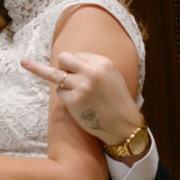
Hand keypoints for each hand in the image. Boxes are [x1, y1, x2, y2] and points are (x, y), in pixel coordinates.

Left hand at [20, 51, 143, 146]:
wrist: (123, 124)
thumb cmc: (115, 100)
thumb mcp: (111, 75)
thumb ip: (92, 65)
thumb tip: (67, 62)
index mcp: (103, 63)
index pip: (77, 55)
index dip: (76, 65)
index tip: (81, 73)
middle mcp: (92, 72)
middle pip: (63, 58)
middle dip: (62, 66)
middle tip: (67, 77)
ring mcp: (82, 86)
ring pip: (57, 75)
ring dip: (62, 83)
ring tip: (69, 89)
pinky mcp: (74, 100)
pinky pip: (59, 92)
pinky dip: (65, 97)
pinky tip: (77, 103)